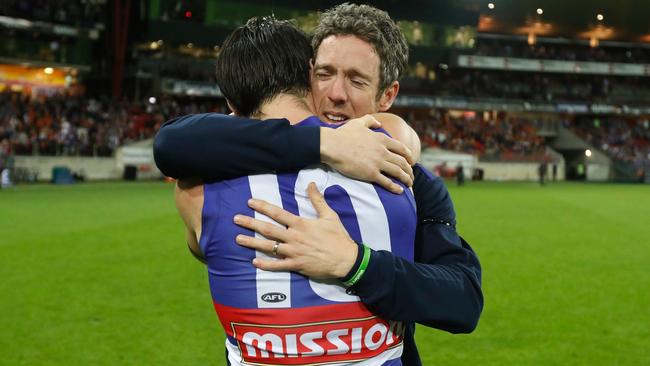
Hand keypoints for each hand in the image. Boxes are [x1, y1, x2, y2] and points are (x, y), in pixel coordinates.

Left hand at [233, 182, 357, 278]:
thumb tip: (311, 183)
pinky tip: (254, 262)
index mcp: (301, 224)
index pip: (278, 213)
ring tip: (238, 239)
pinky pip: (278, 266)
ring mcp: (294, 253)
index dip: (263, 207)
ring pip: (269, 247)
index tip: (250, 202)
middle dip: (250, 223)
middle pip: (268, 229)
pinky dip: (266, 265)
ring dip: (252, 243)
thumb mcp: (330, 215)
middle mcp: (294, 238)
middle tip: (235, 219)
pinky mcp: (297, 266)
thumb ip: (318, 200)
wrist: (346, 260)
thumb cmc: (338, 237)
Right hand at [320, 115, 414, 193]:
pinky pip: (387, 182)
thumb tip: (379, 123)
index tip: (411, 161)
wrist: (333, 145)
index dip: (408, 156)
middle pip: (402, 162)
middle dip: (409, 170)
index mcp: (381, 139)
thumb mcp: (358, 123)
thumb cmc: (343, 134)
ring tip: (409, 184)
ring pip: (398, 172)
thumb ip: (370, 121)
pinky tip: (400, 191)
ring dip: (406, 179)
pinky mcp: (371, 174)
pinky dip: (395, 187)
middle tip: (411, 176)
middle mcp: (383, 151)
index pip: (401, 148)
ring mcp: (378, 163)